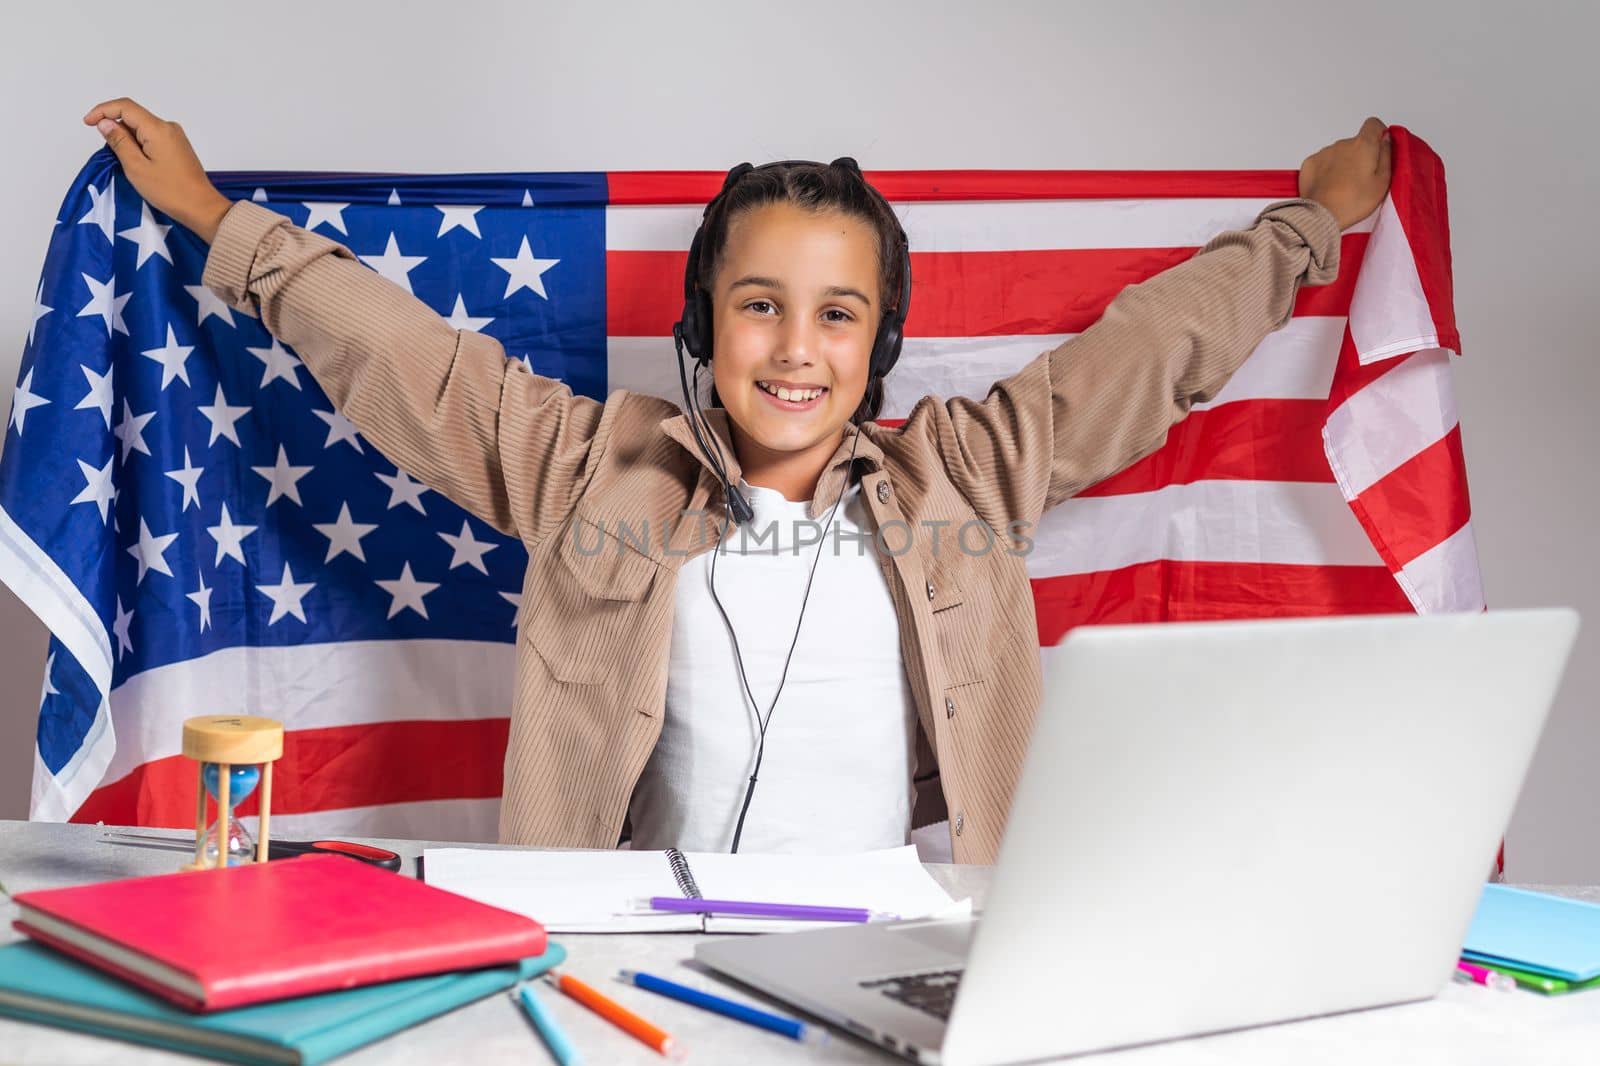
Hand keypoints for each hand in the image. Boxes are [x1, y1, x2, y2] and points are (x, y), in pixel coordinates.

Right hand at [82, 98, 233, 243]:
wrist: (201, 208)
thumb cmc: (169, 191)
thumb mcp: (136, 166)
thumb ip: (118, 141)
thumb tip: (105, 122)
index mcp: (158, 128)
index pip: (125, 106)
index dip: (103, 111)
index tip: (88, 123)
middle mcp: (169, 127)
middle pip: (134, 116)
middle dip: (115, 128)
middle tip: (110, 152)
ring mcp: (175, 137)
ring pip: (142, 128)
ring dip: (127, 138)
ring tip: (126, 162)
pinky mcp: (178, 147)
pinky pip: (152, 137)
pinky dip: (139, 144)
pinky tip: (138, 162)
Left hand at [1298, 117, 1393, 230]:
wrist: (1320, 215)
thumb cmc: (1354, 201)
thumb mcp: (1383, 181)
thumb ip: (1387, 155)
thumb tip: (1386, 139)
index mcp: (1363, 145)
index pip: (1373, 124)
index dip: (1378, 134)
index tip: (1379, 148)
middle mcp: (1341, 144)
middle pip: (1355, 142)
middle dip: (1360, 155)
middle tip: (1361, 179)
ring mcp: (1323, 153)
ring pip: (1338, 153)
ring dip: (1342, 164)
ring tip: (1343, 187)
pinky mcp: (1309, 164)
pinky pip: (1322, 162)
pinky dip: (1326, 171)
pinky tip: (1329, 187)